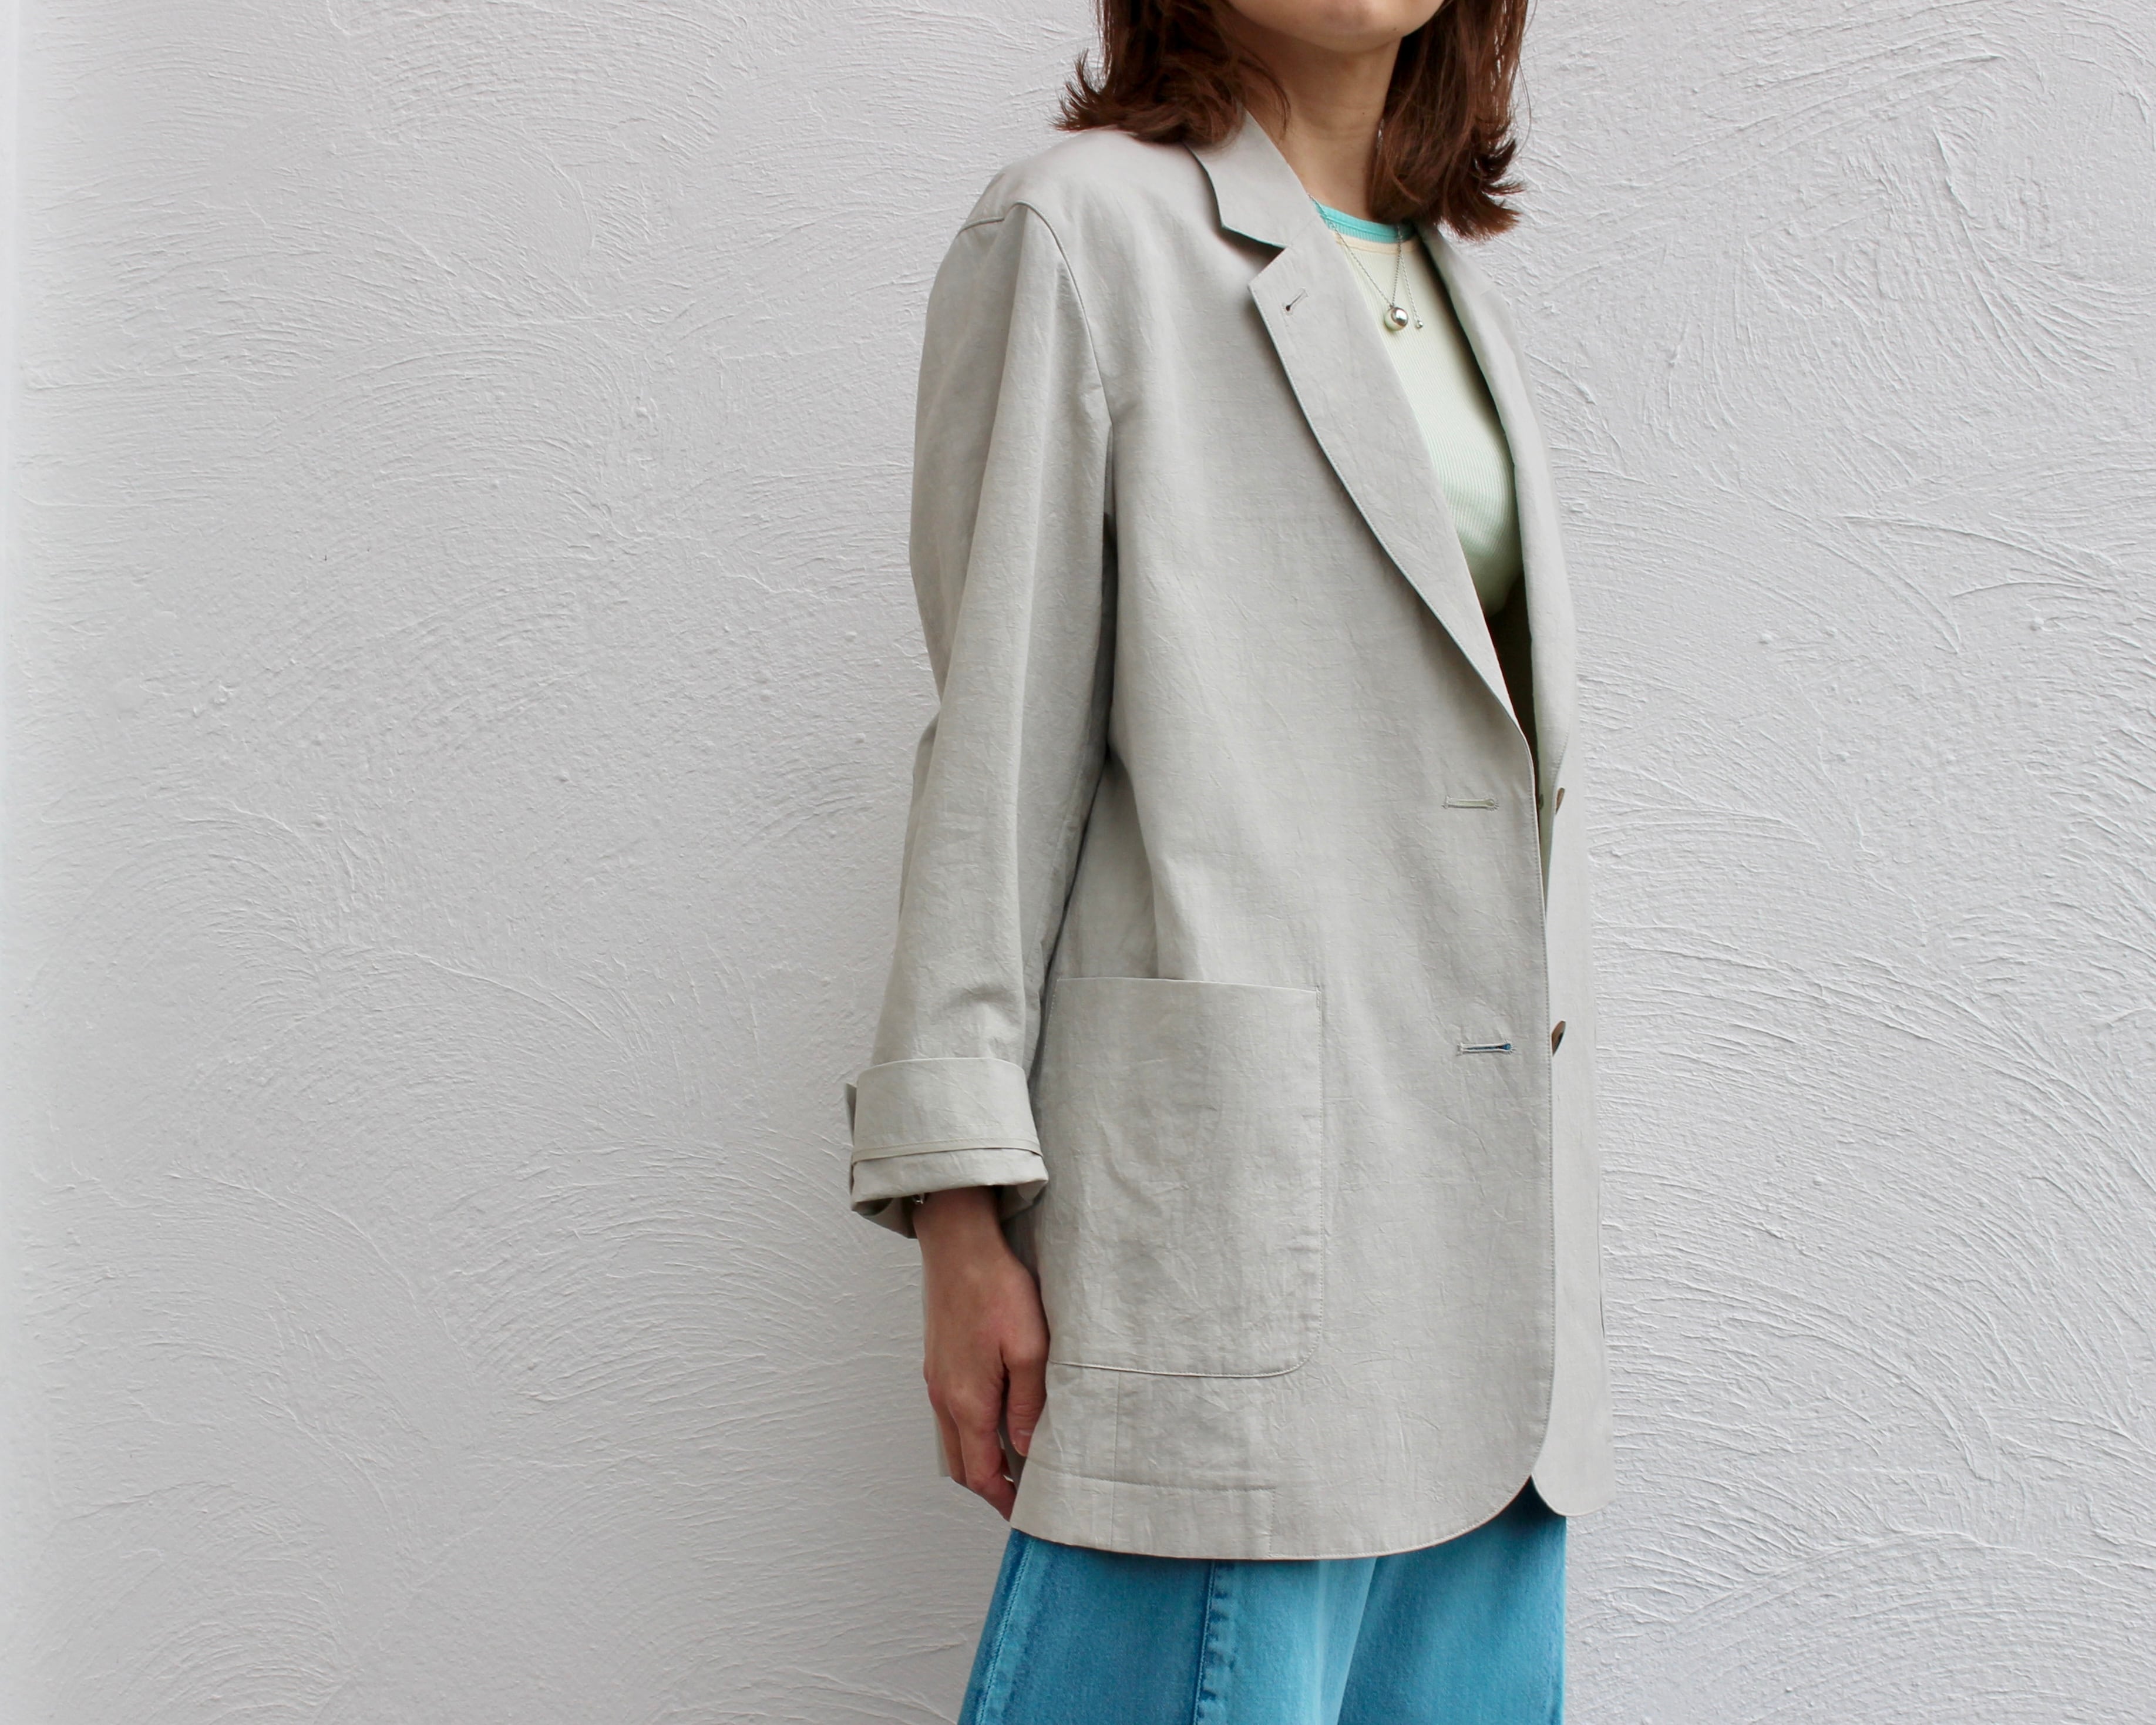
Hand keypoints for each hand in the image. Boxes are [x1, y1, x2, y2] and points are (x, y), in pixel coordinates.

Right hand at [913, 1187, 1048, 1518]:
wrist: (959, 1245)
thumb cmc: (998, 1290)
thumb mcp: (1029, 1349)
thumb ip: (1027, 1405)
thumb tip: (1026, 1450)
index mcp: (967, 1401)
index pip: (980, 1473)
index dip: (1001, 1499)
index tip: (1022, 1513)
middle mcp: (944, 1396)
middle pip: (960, 1464)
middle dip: (988, 1485)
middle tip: (1021, 1492)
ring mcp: (936, 1378)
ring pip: (952, 1439)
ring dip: (977, 1458)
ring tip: (1013, 1460)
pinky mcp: (937, 1360)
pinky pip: (949, 1412)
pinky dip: (969, 1430)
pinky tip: (995, 1417)